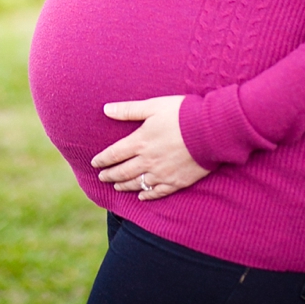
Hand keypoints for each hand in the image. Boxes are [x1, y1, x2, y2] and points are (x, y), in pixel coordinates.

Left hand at [91, 96, 210, 199]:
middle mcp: (148, 161)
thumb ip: (128, 110)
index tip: (94, 163)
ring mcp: (162, 173)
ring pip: (138, 184)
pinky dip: (148, 195)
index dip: (103, 159)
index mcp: (140, 141)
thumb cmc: (181, 113)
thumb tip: (106, 109)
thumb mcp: (153, 106)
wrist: (210, 130)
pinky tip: (142, 197)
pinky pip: (158, 192)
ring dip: (125, 186)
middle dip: (110, 175)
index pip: (115, 154)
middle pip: (123, 171)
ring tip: (117, 187)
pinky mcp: (177, 181)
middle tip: (101, 178)